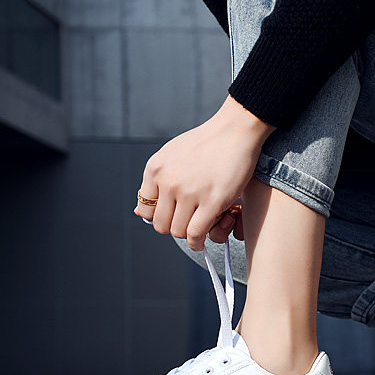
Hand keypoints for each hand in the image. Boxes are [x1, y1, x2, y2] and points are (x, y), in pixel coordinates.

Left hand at [134, 95, 273, 250]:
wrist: (235, 131)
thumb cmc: (208, 142)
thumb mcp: (171, 154)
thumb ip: (156, 180)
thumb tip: (139, 211)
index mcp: (155, 169)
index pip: (146, 209)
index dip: (161, 216)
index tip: (174, 215)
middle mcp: (168, 181)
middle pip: (161, 224)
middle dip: (174, 227)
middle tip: (189, 222)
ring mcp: (189, 192)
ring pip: (178, 231)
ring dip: (189, 235)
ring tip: (200, 227)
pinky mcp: (212, 201)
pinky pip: (196, 233)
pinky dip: (198, 243)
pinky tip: (203, 240)